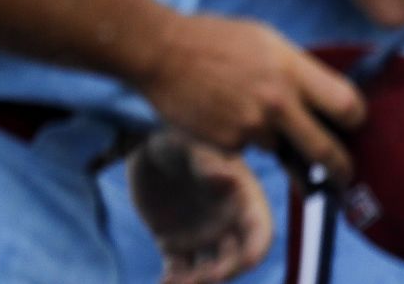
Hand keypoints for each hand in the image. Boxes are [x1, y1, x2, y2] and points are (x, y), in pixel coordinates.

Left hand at [129, 135, 274, 283]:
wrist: (144, 140)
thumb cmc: (178, 135)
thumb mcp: (195, 144)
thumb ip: (211, 162)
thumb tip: (229, 178)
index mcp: (241, 197)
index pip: (260, 233)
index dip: (255, 251)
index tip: (240, 263)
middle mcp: (226, 221)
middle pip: (236, 259)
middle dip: (222, 273)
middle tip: (199, 277)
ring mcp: (201, 235)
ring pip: (209, 271)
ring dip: (197, 283)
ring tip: (174, 283)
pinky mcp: (174, 244)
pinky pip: (180, 272)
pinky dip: (174, 282)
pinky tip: (163, 282)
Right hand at [137, 11, 364, 180]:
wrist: (163, 52)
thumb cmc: (216, 40)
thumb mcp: (267, 42)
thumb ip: (295, 70)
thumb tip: (320, 97)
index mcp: (291, 68)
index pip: (345, 103)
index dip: (356, 118)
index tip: (355, 125)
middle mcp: (277, 101)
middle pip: (324, 149)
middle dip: (340, 167)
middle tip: (344, 176)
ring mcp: (251, 127)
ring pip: (279, 147)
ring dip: (274, 138)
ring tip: (245, 107)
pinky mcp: (227, 145)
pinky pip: (247, 149)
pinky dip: (242, 138)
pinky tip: (222, 113)